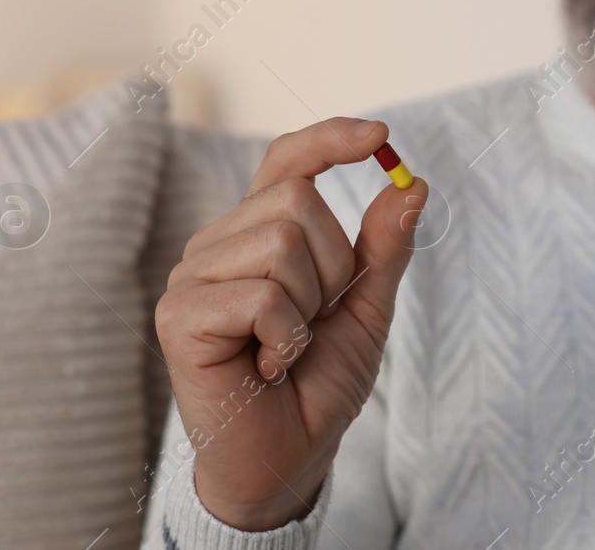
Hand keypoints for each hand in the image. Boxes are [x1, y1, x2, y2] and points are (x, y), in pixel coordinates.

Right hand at [154, 117, 426, 529]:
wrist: (288, 458)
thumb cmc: (317, 382)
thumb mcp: (367, 307)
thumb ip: (385, 247)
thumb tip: (413, 184)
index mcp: (259, 231)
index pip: (286, 160)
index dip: (330, 139)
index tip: (381, 136)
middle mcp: (219, 243)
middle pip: (297, 200)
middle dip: (333, 266)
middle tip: (313, 321)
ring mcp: (193, 276)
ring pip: (281, 243)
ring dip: (308, 307)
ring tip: (287, 346)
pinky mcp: (180, 315)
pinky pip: (262, 295)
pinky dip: (286, 337)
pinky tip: (268, 366)